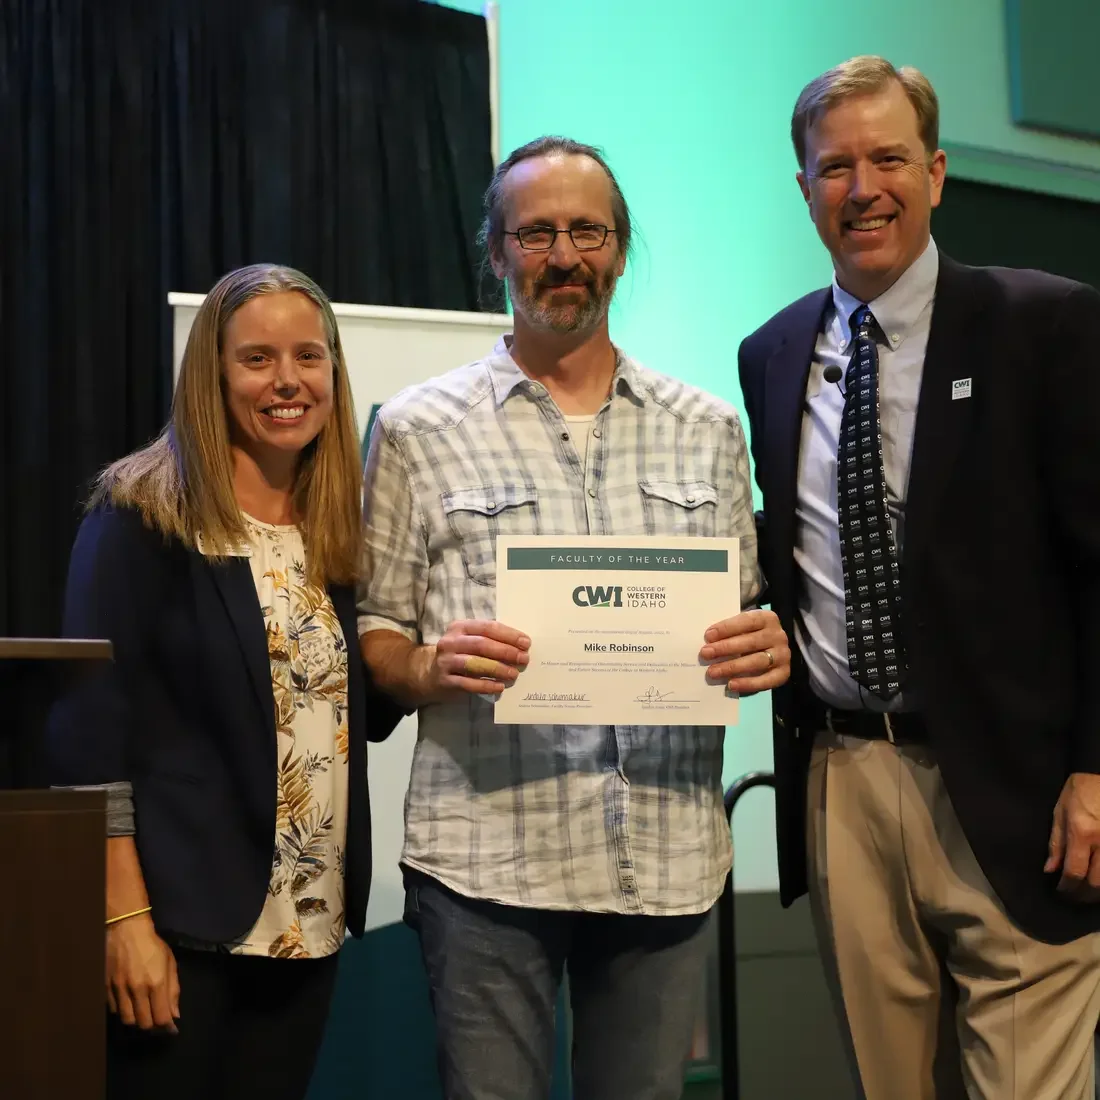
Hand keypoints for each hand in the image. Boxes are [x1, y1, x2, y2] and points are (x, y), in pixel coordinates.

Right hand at [106, 912, 179, 1031]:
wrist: (125, 930)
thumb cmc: (152, 945)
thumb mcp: (169, 962)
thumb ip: (173, 989)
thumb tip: (175, 1014)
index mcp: (156, 982)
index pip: (160, 1018)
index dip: (166, 1027)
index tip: (170, 1028)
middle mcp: (137, 989)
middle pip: (143, 1023)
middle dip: (152, 1025)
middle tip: (156, 1021)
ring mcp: (119, 990)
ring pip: (127, 1020)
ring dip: (137, 1021)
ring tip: (143, 1014)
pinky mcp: (106, 988)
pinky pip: (114, 1011)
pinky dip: (123, 1012)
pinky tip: (130, 1005)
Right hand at [427, 619, 530, 697]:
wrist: (429, 674)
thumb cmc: (459, 654)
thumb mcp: (469, 640)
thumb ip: (490, 639)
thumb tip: (520, 645)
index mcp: (460, 627)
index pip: (487, 627)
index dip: (508, 635)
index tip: (526, 643)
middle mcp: (451, 642)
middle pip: (482, 645)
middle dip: (506, 651)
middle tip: (523, 658)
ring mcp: (446, 661)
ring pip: (475, 664)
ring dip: (498, 668)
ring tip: (514, 674)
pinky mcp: (445, 680)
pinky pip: (468, 684)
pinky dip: (486, 685)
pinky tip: (500, 686)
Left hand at [699, 609, 789, 695]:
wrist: (771, 648)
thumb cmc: (750, 634)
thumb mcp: (743, 626)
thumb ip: (730, 630)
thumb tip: (708, 640)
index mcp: (767, 618)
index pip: (747, 621)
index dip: (727, 628)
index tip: (708, 636)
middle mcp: (778, 636)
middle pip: (751, 642)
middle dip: (725, 648)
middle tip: (705, 654)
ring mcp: (783, 655)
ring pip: (757, 661)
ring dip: (733, 667)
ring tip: (713, 672)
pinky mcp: (784, 673)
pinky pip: (766, 680)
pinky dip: (748, 683)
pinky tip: (731, 684)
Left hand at [1045, 772, 1099, 900]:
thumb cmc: (1080, 790)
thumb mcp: (1060, 812)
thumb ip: (1056, 842)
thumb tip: (1050, 869)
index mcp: (1082, 833)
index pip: (1074, 871)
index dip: (1066, 888)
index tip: (1060, 891)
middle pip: (1096, 882)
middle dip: (1083, 895)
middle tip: (1073, 897)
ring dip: (1098, 891)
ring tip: (1087, 892)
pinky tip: (1098, 880)